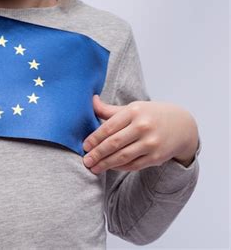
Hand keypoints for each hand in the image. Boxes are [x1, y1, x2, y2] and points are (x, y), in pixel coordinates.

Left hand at [82, 95, 198, 173]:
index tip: (84, 146)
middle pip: (114, 143)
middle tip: (86, 161)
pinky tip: (109, 167)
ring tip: (93, 168)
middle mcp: (143, 127)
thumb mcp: (133, 107)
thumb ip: (110, 109)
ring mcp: (151, 143)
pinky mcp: (156, 157)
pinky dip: (119, 167)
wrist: (182, 126)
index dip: (94, 138)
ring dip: (105, 164)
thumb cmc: (151, 115)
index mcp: (134, 111)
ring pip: (123, 156)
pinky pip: (133, 165)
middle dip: (97, 154)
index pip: (109, 127)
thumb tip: (91, 101)